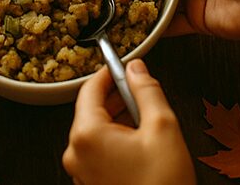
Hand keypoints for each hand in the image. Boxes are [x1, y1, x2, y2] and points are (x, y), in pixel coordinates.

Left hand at [63, 61, 195, 184]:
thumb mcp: (162, 127)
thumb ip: (147, 91)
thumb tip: (137, 69)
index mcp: (87, 134)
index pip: (90, 88)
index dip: (110, 72)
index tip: (125, 66)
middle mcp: (76, 153)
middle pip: (90, 109)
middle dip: (117, 97)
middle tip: (141, 93)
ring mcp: (81, 171)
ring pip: (95, 130)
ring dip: (117, 119)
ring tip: (146, 122)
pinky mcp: (90, 183)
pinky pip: (98, 151)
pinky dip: (115, 140)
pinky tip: (139, 144)